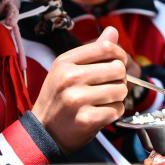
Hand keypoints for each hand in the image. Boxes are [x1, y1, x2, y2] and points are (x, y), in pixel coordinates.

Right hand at [32, 26, 128, 152]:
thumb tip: (112, 32)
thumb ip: (92, 51)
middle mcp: (70, 78)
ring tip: (104, 100)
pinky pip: (118, 109)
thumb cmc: (58, 98)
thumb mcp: (67, 70)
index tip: (118, 63)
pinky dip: (115, 112)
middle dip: (120, 78)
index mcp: (65, 62)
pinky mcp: (87, 119)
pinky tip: (102, 113)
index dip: (119, 54)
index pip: (105, 47)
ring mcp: (77, 99)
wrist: (44, 132)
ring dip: (118, 97)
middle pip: (117, 68)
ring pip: (121, 90)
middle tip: (110, 85)